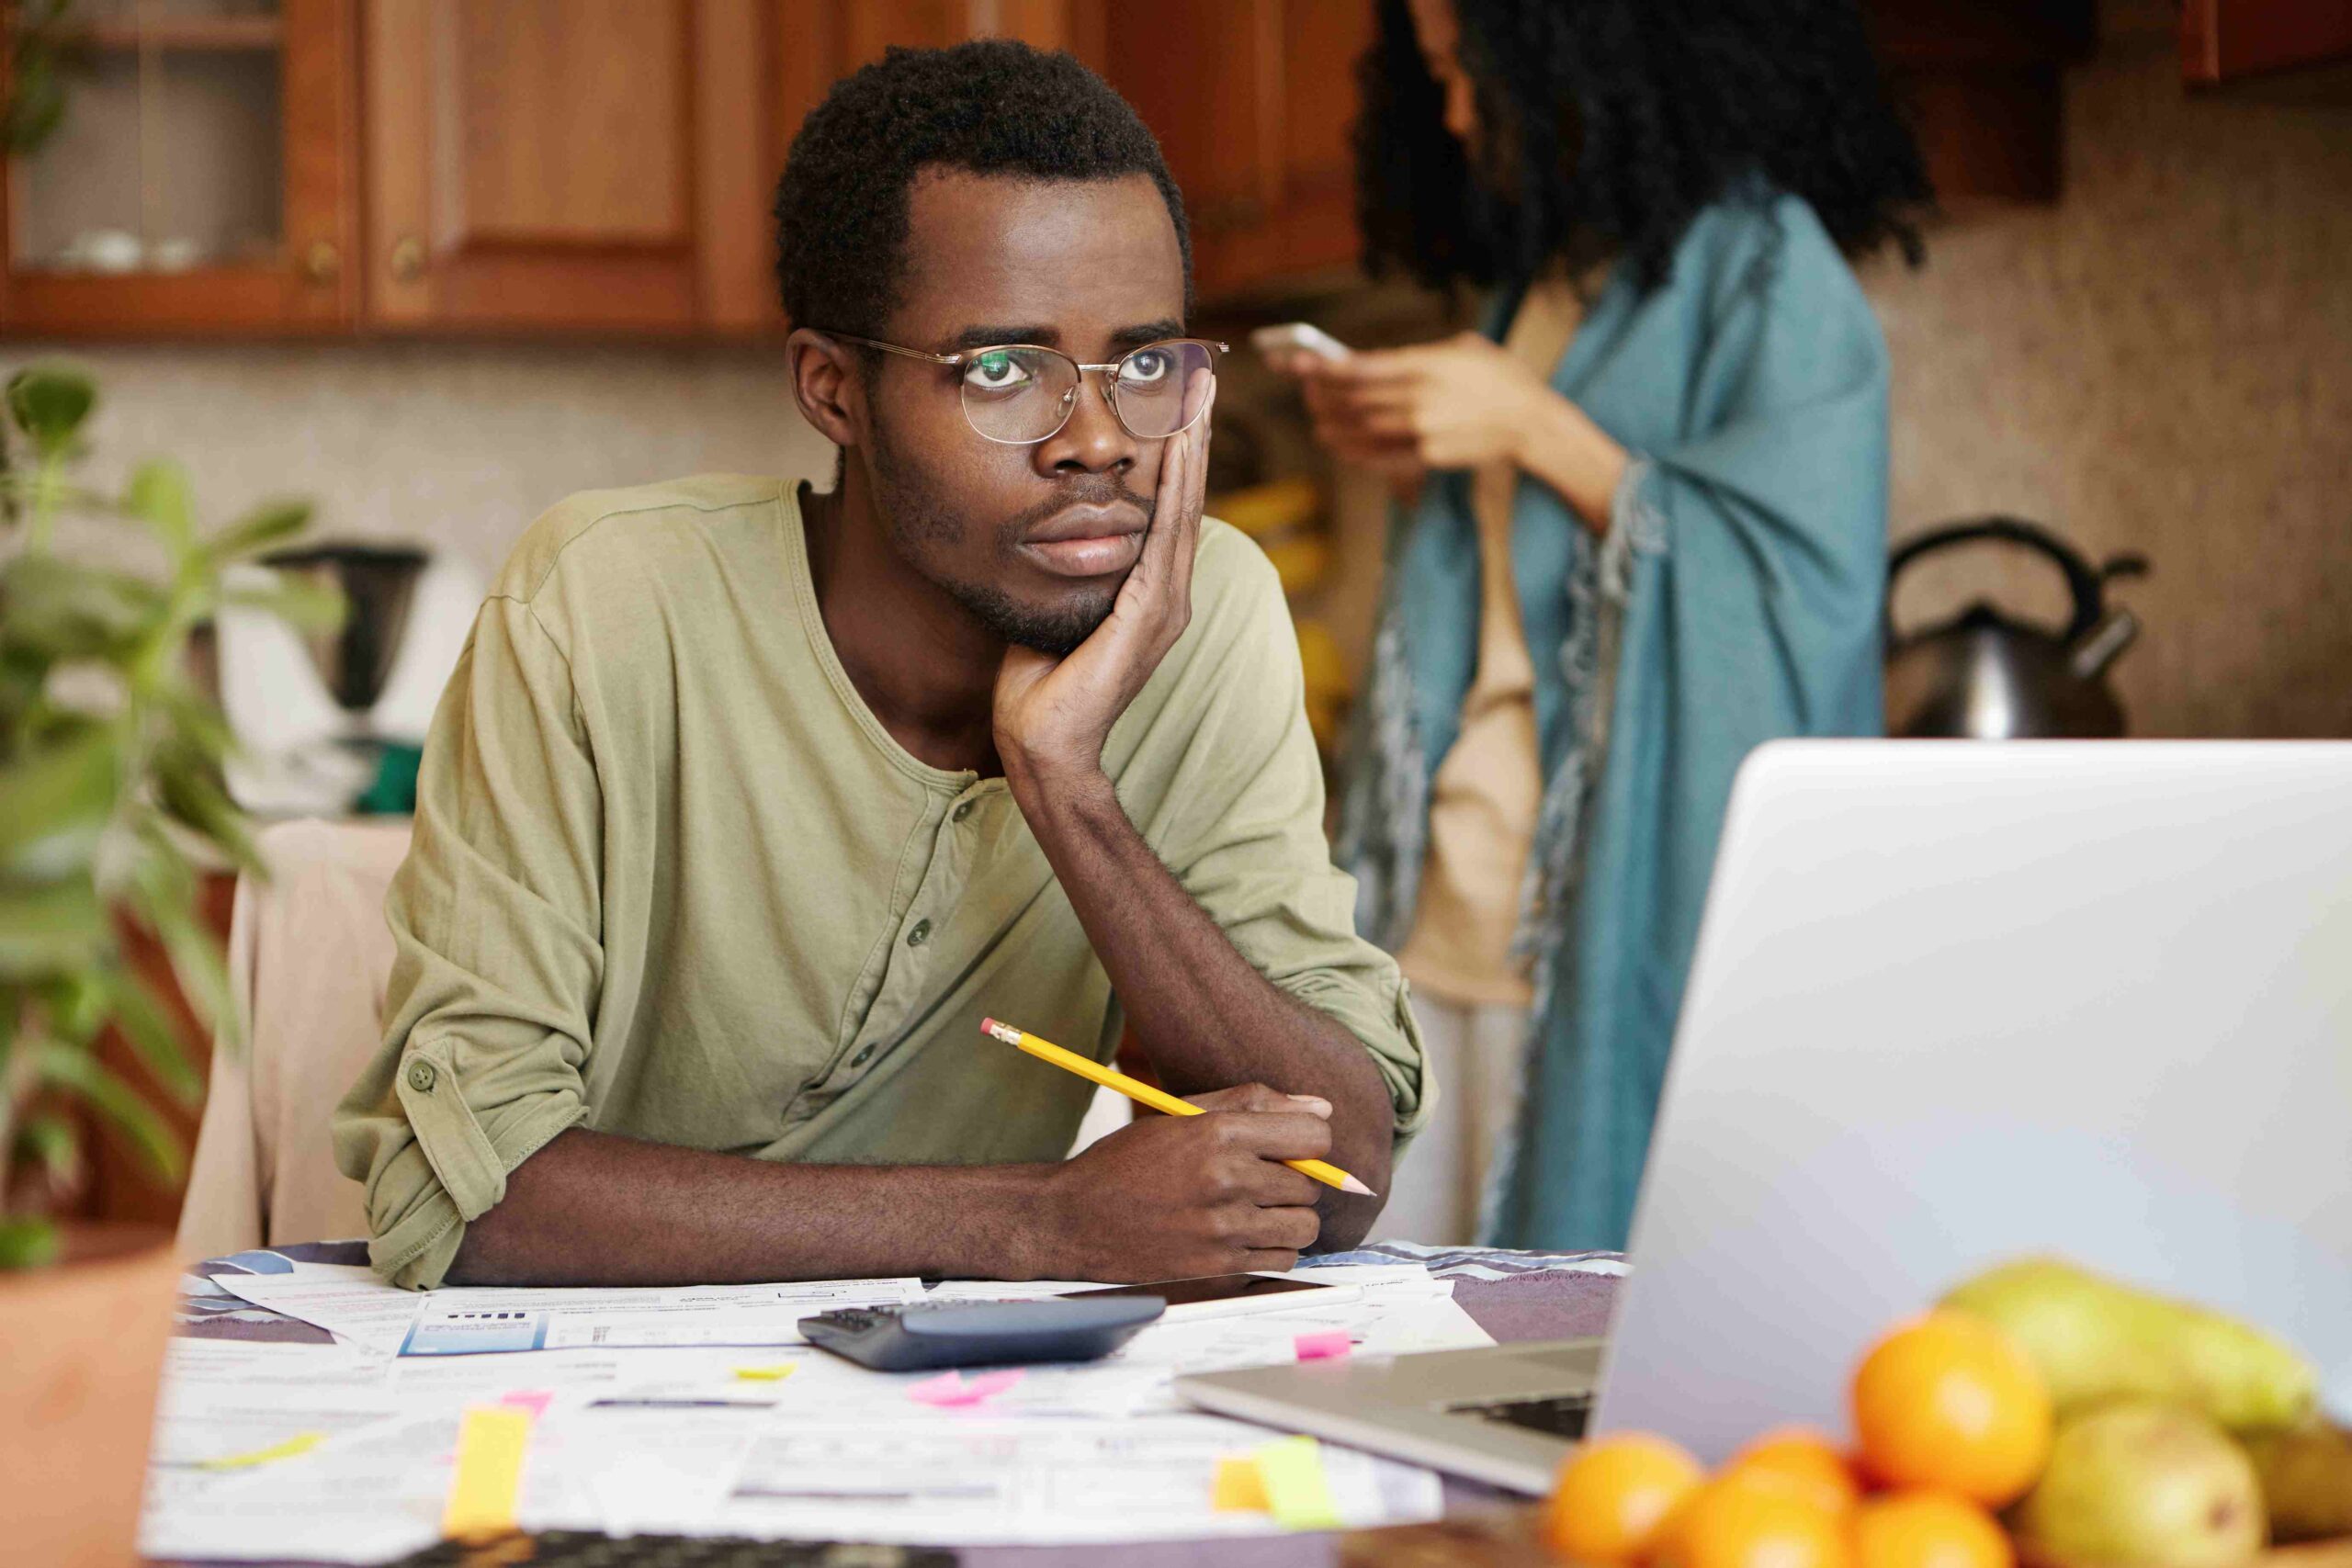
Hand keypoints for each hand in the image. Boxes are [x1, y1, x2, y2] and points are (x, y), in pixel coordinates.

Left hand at [993, 375, 1214, 791]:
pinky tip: (1176, 449)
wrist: (1042, 740)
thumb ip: (1065, 569)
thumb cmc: (1039, 682)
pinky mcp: (1149, 615)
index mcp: (1149, 592)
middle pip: (1186, 498)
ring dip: (1190, 448)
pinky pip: (1165, 538)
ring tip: (1195, 395)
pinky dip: (1173, 490)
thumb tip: (1045, 530)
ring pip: (1183, 509)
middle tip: (1200, 376)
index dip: (1174, 454)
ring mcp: (1165, 605)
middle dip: (1192, 434)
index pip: (1166, 509)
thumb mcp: (1054, 604)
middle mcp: (1168, 595)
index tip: (1173, 399)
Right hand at [1034, 1083, 1330, 1279]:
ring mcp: (1223, 1229)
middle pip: (1310, 1185)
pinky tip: (1240, 1236)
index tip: (1292, 1147)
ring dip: (1287, 1218)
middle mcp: (1226, 1180)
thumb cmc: (1127, 1163)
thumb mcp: (1182, 1114)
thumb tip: (1321, 1108)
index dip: (1310, 1140)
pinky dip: (1271, 1250)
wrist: (1073, 1219)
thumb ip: (1253, 1103)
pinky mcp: (1218, 1268)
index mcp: (1219, 1133)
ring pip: (1303, 1227)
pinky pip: (1281, 1261)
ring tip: (1253, 1209)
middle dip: (1291, 1180)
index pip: (1314, 1136)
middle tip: (1256, 1179)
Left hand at [1279, 333, 1625, 526]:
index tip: (1300, 364)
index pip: (1362, 368)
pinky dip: (1352, 452)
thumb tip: (1380, 362)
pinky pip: (1378, 457)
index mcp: (1426, 364)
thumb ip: (1419, 354)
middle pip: (1354, 399)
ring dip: (1331, 425)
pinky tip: (1338, 445)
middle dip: (1323, 395)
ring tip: (1316, 420)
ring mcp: (1421, 431)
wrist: (1530, 422)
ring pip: (1360, 429)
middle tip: (1306, 389)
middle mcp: (1419, 398)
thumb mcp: (1463, 349)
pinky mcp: (1426, 456)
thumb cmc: (1499, 380)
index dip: (1325, 368)